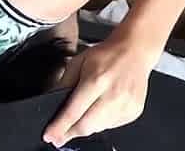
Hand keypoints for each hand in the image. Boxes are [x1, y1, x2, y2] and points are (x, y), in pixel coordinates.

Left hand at [43, 33, 158, 147]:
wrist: (135, 50)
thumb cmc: (108, 54)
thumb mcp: (79, 61)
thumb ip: (64, 83)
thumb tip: (53, 104)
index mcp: (97, 80)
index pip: (73, 112)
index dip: (58, 127)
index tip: (49, 135)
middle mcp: (113, 95)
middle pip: (85, 126)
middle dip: (69, 133)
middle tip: (59, 134)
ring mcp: (125, 105)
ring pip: (98, 128)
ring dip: (86, 126)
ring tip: (86, 111)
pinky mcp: (133, 111)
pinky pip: (111, 126)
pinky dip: (102, 122)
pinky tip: (102, 107)